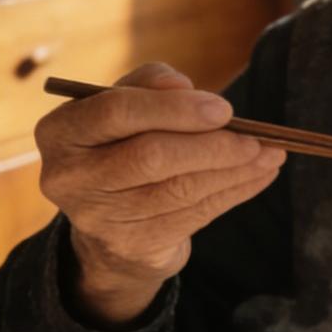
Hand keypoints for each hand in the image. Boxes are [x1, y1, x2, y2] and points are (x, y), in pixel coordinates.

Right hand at [35, 61, 285, 325]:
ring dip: (234, 170)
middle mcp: (69, 177)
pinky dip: (234, 192)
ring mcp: (98, 218)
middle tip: (255, 137)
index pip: (115, 111)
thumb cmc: (121, 146)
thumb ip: (148, 85)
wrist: (109, 227)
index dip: (174, 109)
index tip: (223, 109)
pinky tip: (259, 175)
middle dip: (211, 145)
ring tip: (271, 153)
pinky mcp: (132, 246)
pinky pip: (195, 215)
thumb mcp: (124, 107)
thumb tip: (183, 86)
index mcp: (60, 131)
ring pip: (179, 189)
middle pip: (150, 156)